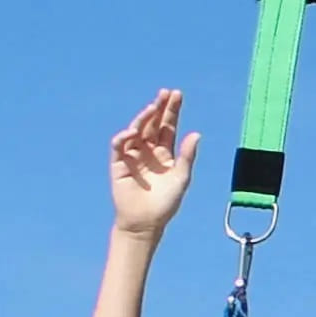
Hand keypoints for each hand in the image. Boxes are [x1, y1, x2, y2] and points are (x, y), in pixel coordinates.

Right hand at [108, 91, 196, 233]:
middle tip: (165, 93)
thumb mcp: (181, 178)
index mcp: (165, 153)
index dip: (172, 111)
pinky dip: (123, 138)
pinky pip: (119, 147)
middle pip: (153, 124)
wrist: (145, 222)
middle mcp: (148, 151)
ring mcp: (133, 156)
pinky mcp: (118, 165)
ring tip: (152, 108)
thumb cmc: (166, 203)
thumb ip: (187, 156)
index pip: (168, 127)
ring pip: (137, 131)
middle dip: (158, 108)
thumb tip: (196, 133)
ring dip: (143, 118)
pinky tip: (132, 132)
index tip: (176, 95)